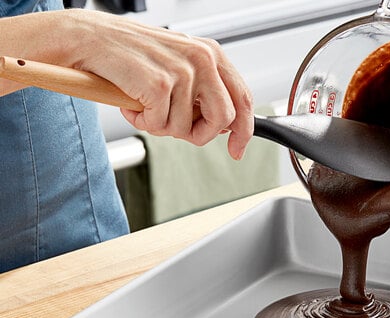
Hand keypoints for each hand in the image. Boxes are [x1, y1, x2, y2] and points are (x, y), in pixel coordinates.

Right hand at [67, 10, 252, 158]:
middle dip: (201, 134)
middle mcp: (202, 59)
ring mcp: (182, 71)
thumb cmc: (133, 57)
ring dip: (163, 126)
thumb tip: (225, 126)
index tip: (236, 150)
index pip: (244, 99)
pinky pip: (160, 125)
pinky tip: (132, 103)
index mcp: (211, 54)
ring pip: (187, 128)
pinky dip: (142, 121)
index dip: (243, 131)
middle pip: (224, 119)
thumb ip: (206, 93)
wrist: (90, 40)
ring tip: (146, 106)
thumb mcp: (180, 68)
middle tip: (176, 128)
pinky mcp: (159, 84)